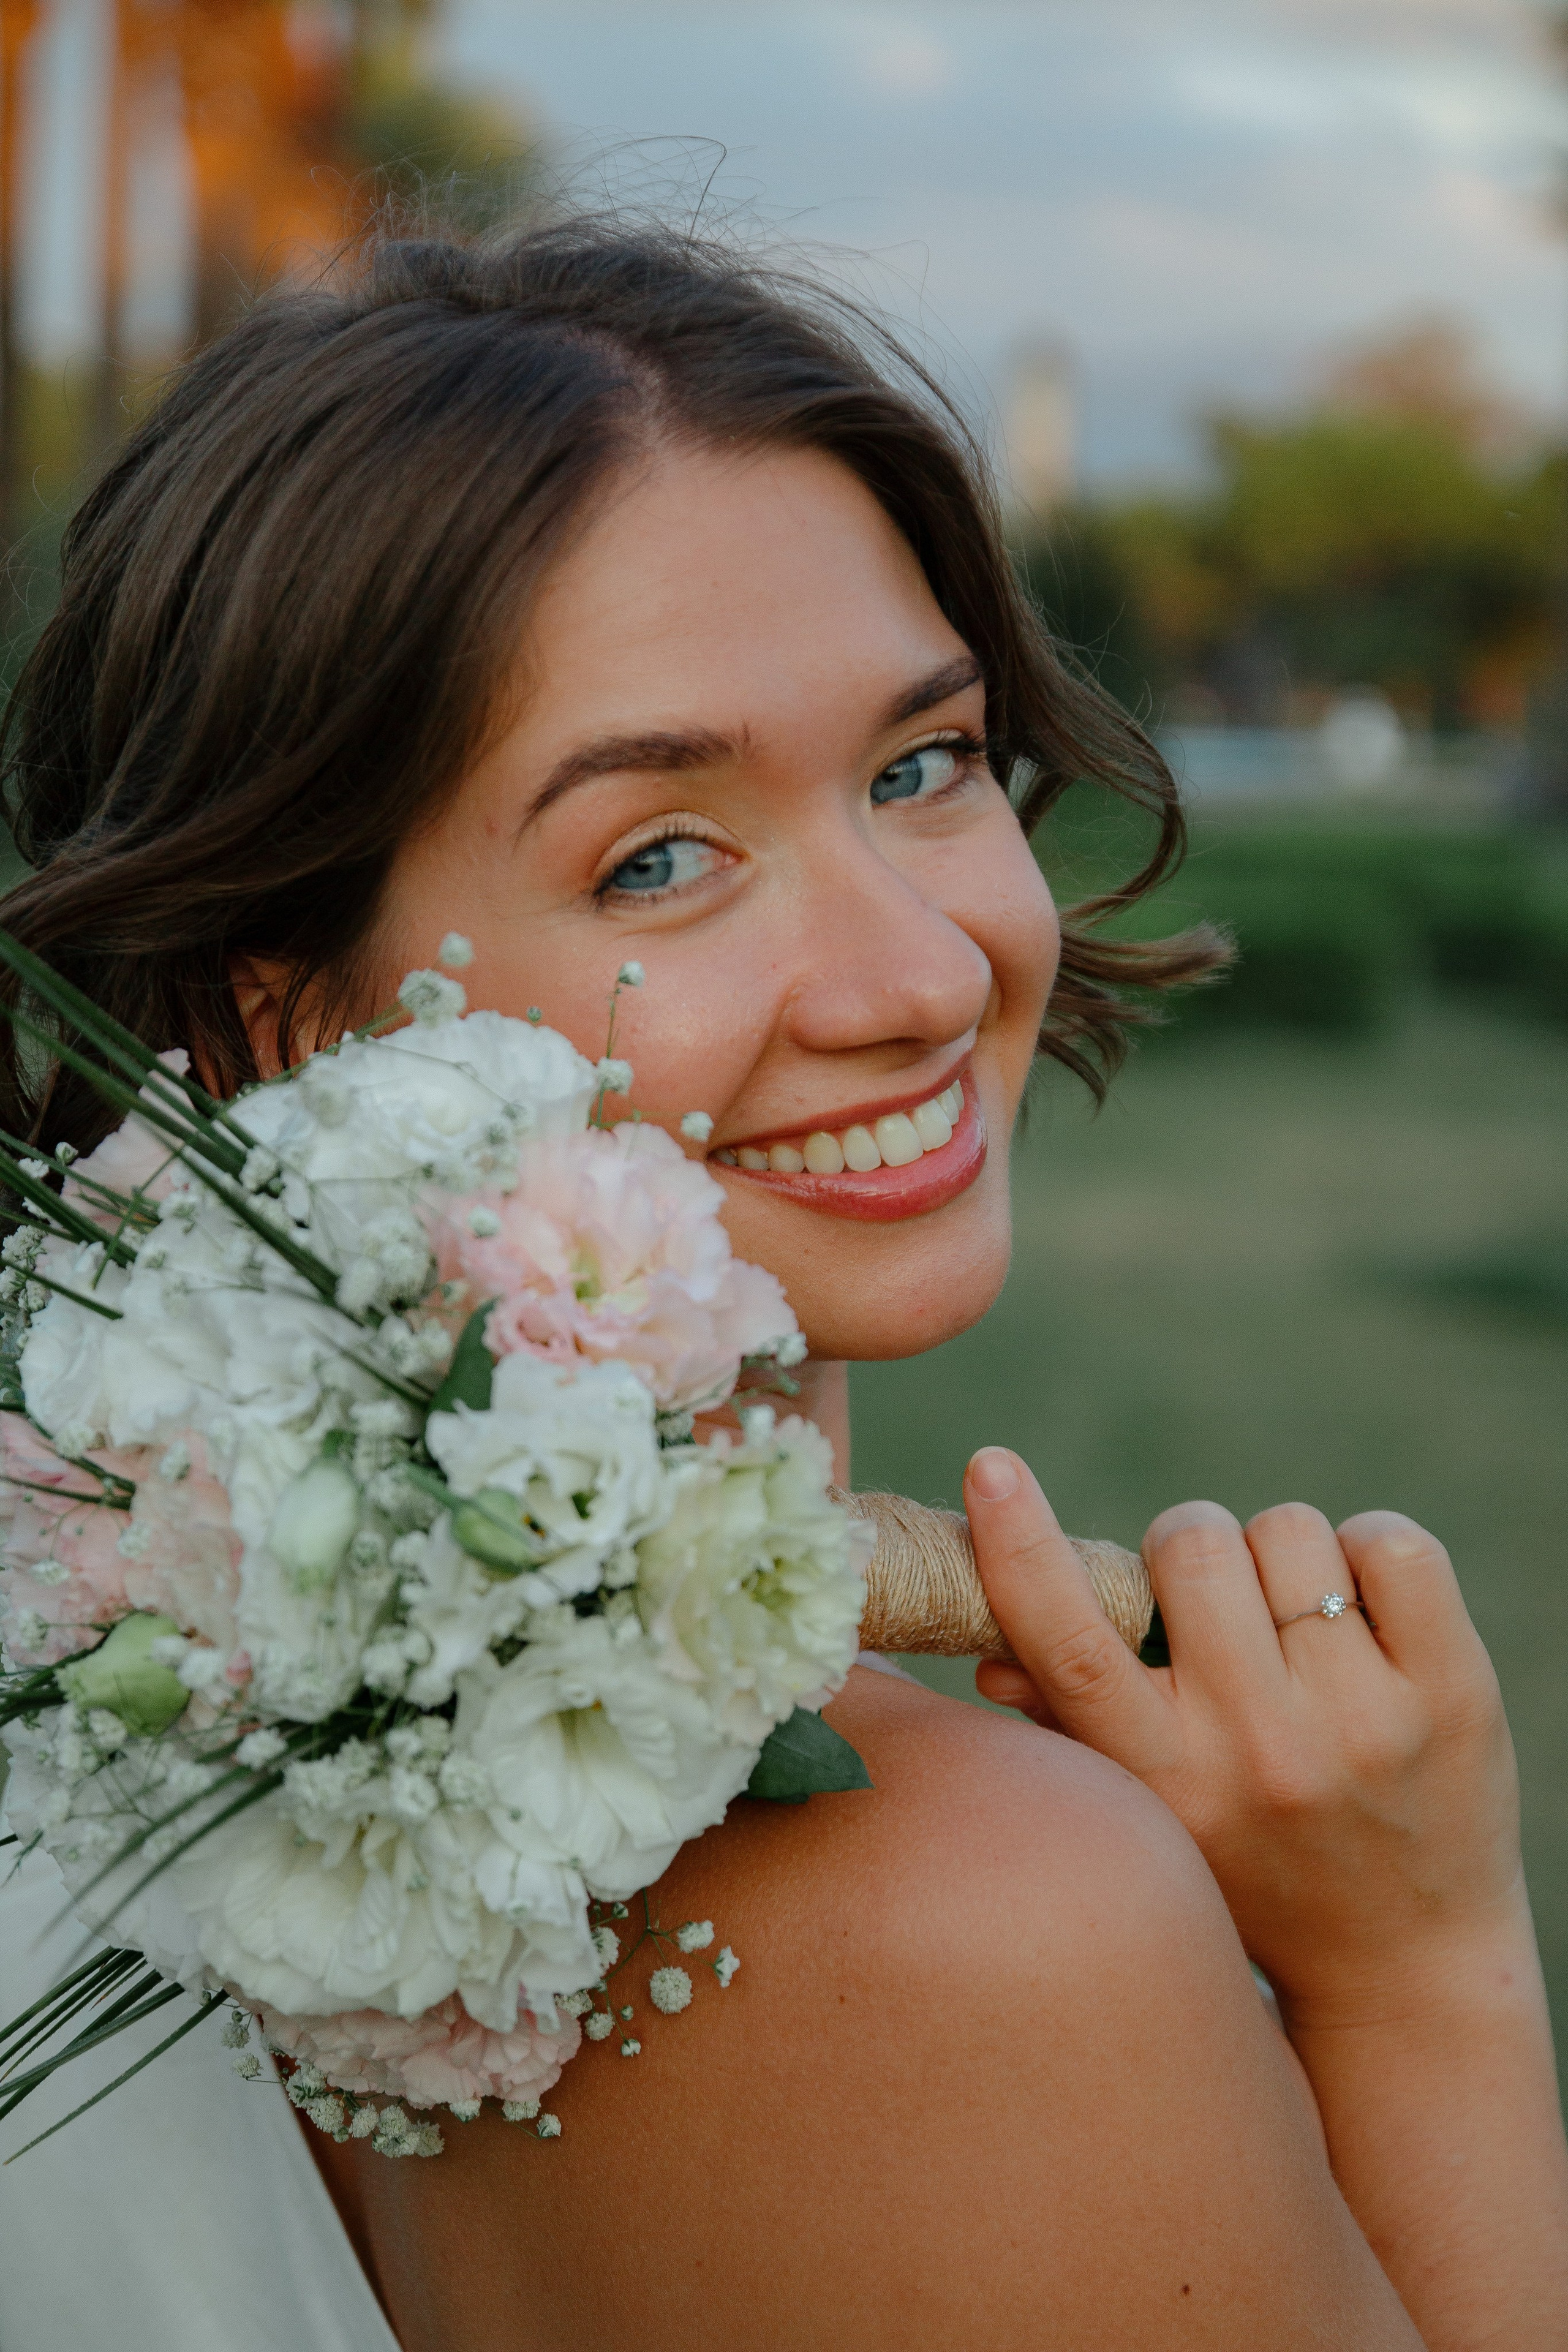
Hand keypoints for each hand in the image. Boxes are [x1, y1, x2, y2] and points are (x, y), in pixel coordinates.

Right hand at [965, 1449, 1524, 2016]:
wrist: (1406, 1970)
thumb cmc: (1255, 1870)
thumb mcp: (1151, 1817)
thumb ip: (1066, 1726)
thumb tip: (989, 1650)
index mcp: (1164, 1781)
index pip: (1071, 1645)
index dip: (1020, 1548)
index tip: (990, 1468)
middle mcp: (1258, 1751)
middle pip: (1191, 1546)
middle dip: (1191, 1543)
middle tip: (1214, 1602)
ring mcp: (1362, 1721)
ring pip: (1288, 1530)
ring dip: (1282, 1554)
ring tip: (1297, 1628)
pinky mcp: (1452, 1693)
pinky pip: (1391, 1542)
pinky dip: (1370, 1550)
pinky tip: (1368, 1613)